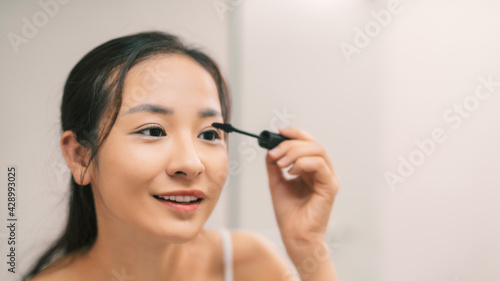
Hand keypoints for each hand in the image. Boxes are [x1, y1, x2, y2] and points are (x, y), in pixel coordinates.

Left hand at [266, 126, 339, 247]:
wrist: (294, 235)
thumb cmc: (289, 213)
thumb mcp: (277, 182)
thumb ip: (274, 164)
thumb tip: (270, 148)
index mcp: (312, 168)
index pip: (308, 143)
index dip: (295, 134)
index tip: (278, 131)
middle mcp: (323, 171)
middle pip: (313, 143)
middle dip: (291, 143)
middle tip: (275, 152)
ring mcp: (329, 178)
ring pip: (318, 151)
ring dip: (295, 152)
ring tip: (280, 163)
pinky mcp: (331, 187)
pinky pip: (320, 165)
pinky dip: (303, 163)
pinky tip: (291, 171)